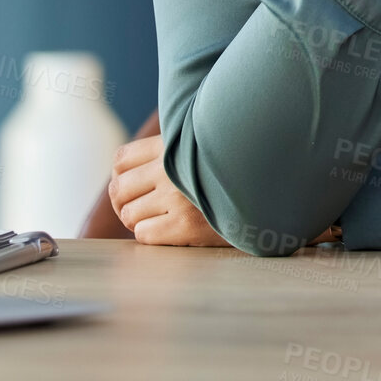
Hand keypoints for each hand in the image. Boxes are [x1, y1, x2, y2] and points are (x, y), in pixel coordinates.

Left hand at [108, 134, 229, 245]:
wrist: (262, 194)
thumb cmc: (227, 169)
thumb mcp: (198, 146)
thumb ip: (168, 149)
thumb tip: (125, 169)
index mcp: (171, 145)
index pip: (121, 159)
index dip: (120, 176)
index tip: (132, 187)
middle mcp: (170, 168)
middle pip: (118, 190)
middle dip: (124, 203)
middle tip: (140, 210)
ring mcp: (176, 197)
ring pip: (129, 215)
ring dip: (138, 221)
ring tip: (158, 220)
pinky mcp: (185, 225)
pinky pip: (144, 234)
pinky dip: (151, 235)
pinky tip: (170, 230)